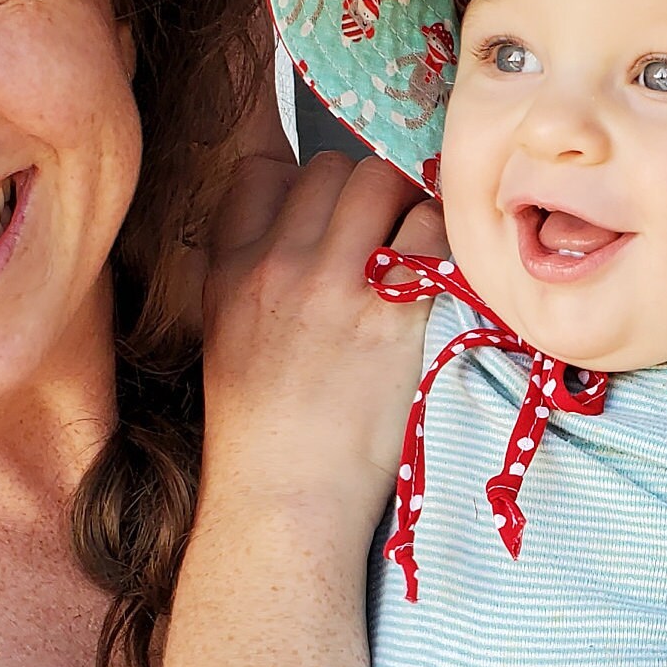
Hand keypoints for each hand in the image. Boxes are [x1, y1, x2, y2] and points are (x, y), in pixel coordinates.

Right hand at [202, 150, 445, 518]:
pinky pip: (430, 228)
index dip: (302, 180)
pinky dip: (443, 236)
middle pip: (332, 168)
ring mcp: (334, 285)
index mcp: (230, 267)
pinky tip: (441, 270)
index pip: (264, 169)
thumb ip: (245, 268)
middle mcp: (278, 263)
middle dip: (363, 190)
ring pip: (381, 181)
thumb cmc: (259, 427)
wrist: (284, 498)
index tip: (326, 208)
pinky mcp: (392, 314)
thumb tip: (287, 218)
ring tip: (414, 246)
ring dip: (406, 203)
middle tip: (382, 231)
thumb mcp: (223, 331)